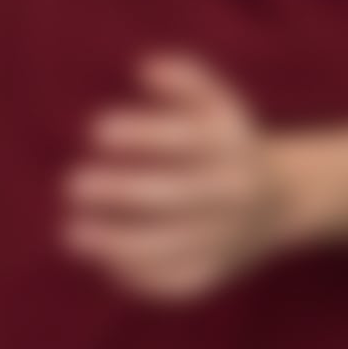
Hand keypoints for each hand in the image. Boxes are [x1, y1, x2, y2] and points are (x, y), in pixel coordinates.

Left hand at [61, 53, 292, 304]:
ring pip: (170, 247)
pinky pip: (174, 282)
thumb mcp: (216, 103)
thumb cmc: (225, 144)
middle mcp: (231, 195)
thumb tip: (145, 66)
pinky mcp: (214, 273)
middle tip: (72, 183)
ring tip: (70, 234)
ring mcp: (224, 238)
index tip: (95, 128)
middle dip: (120, 192)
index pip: (185, 140)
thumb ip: (184, 78)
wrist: (277, 203)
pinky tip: (102, 260)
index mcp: (230, 147)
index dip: (141, 135)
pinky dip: (136, 276)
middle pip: (174, 197)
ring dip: (116, 244)